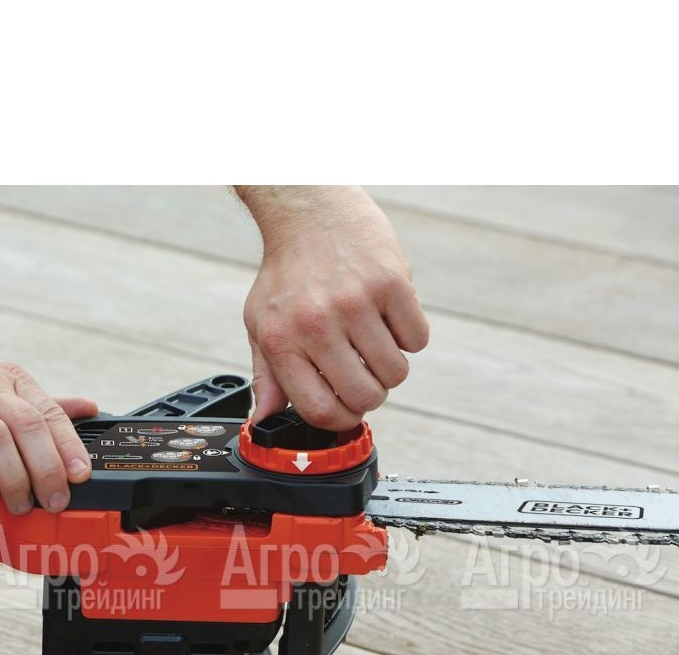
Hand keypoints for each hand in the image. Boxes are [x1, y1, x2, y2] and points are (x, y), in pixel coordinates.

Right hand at [0, 348, 97, 513]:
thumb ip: (38, 402)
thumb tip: (88, 407)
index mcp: (5, 379)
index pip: (49, 412)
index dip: (69, 447)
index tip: (81, 477)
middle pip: (29, 427)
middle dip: (47, 470)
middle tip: (53, 501)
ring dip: (14, 478)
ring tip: (17, 504)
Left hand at [238, 186, 429, 428]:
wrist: (310, 211)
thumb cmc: (287, 275)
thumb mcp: (261, 325)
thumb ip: (267, 376)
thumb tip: (266, 420)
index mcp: (281, 341)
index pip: (321, 410)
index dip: (342, 419)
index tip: (347, 408)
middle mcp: (316, 324)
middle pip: (365, 397)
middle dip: (371, 396)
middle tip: (365, 375)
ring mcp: (355, 302)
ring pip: (396, 373)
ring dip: (391, 367)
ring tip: (375, 343)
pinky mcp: (391, 282)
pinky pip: (417, 339)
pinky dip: (409, 337)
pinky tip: (389, 317)